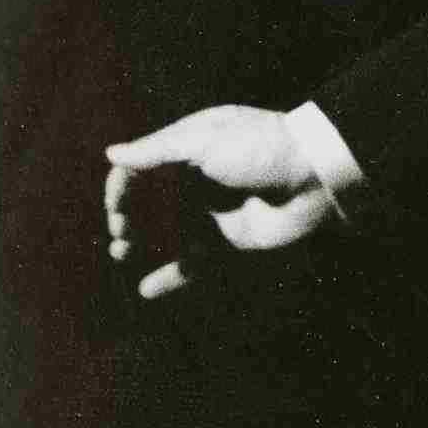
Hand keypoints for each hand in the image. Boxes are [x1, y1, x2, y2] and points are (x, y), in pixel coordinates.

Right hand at [104, 105, 336, 300]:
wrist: (314, 178)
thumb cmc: (260, 148)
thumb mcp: (205, 139)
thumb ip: (158, 150)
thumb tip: (112, 154)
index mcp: (192, 148)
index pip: (144, 167)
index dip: (123, 184)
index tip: (115, 203)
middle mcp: (198, 179)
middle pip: (150, 202)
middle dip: (128, 216)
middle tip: (120, 231)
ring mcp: (213, 212)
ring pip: (166, 233)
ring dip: (140, 243)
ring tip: (122, 252)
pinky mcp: (228, 241)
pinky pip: (194, 263)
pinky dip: (171, 277)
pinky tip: (147, 288)